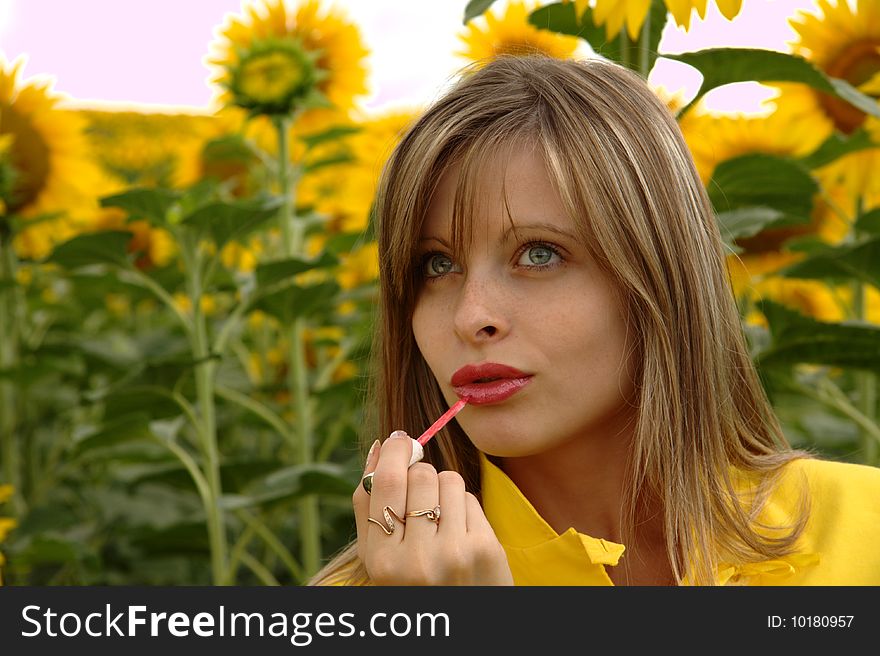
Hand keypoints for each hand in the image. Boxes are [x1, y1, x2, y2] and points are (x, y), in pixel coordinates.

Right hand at [352, 430, 513, 584]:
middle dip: (420, 473)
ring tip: (441, 517)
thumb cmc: (414, 582)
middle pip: (419, 475)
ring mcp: (453, 554)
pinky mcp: (484, 550)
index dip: (392, 451)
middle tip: (421, 490)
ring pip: (448, 480)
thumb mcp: (379, 557)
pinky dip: (464, 507)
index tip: (398, 439)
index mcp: (381, 560)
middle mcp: (416, 560)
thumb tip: (378, 447)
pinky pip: (470, 499)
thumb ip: (370, 506)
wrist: (459, 622)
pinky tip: (460, 532)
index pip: (384, 482)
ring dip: (444, 488)